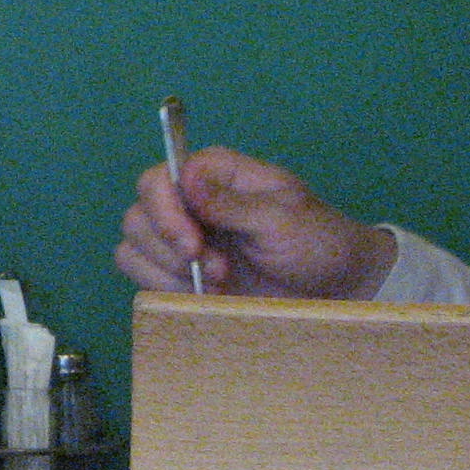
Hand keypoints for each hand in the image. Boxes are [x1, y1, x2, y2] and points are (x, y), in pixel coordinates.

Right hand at [114, 145, 396, 299]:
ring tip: (217, 284)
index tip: (193, 246)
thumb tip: (185, 179)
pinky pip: (143, 278)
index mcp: (214, 173)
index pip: (158, 179)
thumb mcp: (283, 218)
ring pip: (133, 248)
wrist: (337, 290)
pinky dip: (165, 291)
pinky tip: (205, 296)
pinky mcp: (180, 275)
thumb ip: (232, 203)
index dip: (165, 212)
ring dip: (167, 272)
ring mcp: (182, 239)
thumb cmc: (316, 242)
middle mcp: (189, 201)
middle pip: (137, 214)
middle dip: (168, 249)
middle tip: (217, 271)